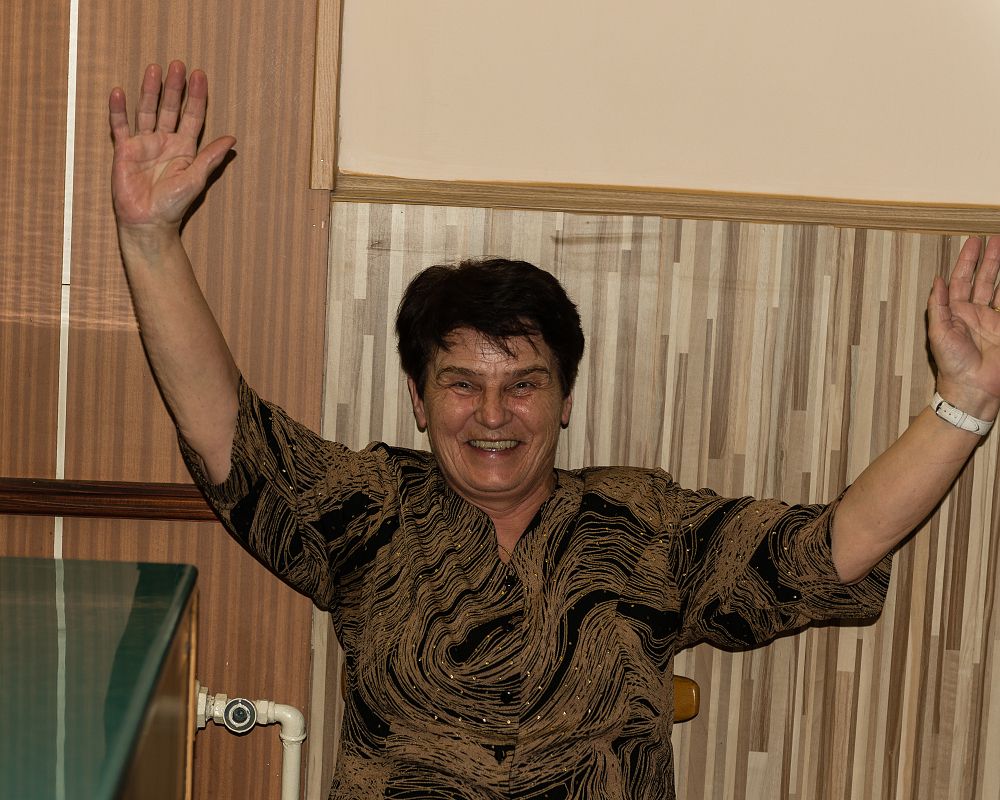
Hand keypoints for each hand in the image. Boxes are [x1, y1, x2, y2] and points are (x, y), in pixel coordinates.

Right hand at [110, 61, 234, 232]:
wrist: (148, 222)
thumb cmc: (173, 205)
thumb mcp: (196, 179)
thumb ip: (210, 158)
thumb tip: (232, 140)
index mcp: (185, 148)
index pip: (193, 116)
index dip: (196, 97)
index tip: (200, 76)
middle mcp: (165, 142)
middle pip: (170, 108)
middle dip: (174, 87)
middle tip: (178, 65)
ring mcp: (144, 144)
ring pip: (147, 111)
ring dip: (150, 91)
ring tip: (154, 69)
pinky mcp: (124, 151)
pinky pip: (120, 126)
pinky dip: (118, 110)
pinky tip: (119, 92)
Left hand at [927, 235, 999, 418]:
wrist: (973, 388)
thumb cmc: (952, 365)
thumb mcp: (938, 333)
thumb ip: (938, 305)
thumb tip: (936, 280)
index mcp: (956, 312)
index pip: (962, 279)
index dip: (967, 261)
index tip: (974, 242)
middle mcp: (975, 312)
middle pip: (983, 279)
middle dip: (989, 259)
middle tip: (995, 239)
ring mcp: (993, 320)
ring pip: (999, 287)